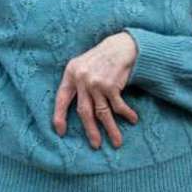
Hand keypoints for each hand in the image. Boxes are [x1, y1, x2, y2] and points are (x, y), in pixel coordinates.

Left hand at [52, 32, 138, 148]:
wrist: (120, 46)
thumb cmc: (100, 58)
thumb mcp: (82, 65)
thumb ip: (76, 83)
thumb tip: (75, 109)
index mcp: (71, 74)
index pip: (61, 99)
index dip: (59, 116)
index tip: (60, 131)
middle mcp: (82, 80)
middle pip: (84, 112)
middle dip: (90, 131)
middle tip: (95, 145)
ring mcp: (96, 83)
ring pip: (102, 113)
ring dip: (110, 129)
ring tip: (116, 142)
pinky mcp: (111, 86)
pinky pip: (117, 106)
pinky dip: (126, 114)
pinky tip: (132, 119)